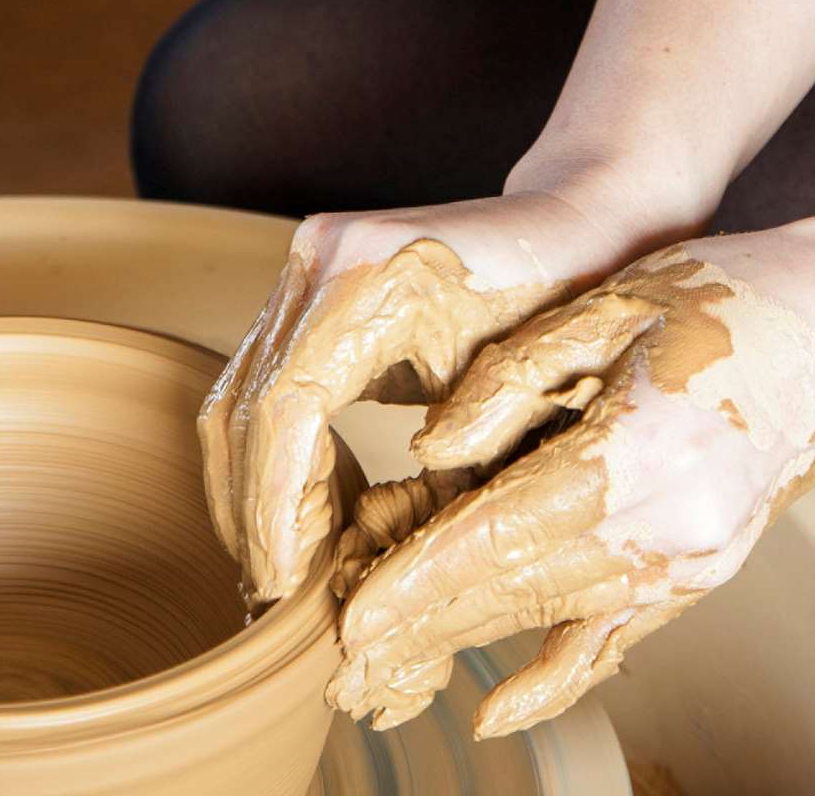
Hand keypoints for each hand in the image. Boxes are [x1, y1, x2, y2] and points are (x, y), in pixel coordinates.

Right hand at [199, 172, 677, 602]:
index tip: (286, 584)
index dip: (275, 508)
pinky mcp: (309, 276)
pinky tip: (297, 509)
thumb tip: (375, 576)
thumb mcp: (512, 395)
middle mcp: (324, 253)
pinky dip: (267, 449)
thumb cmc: (565, 307)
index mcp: (374, 276)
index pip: (284, 410)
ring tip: (281, 565)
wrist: (576, 222)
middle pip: (244, 406)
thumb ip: (447, 471)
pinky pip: (262, 374)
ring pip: (238, 393)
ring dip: (249, 486)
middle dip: (251, 511)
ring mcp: (309, 257)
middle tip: (276, 593)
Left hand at [325, 228, 814, 736]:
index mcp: (639, 450)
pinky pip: (619, 637)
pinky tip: (499, 707)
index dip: (420, 578)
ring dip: (471, 644)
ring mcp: (696, 559)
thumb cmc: (721, 295)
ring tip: (388, 670)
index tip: (352, 615)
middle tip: (342, 657)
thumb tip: (431, 447)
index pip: (502, 532)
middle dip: (426, 624)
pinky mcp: (708, 571)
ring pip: (557, 616)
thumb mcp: (606, 309)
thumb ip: (512, 381)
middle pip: (521, 589)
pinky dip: (556, 675)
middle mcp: (671, 527)